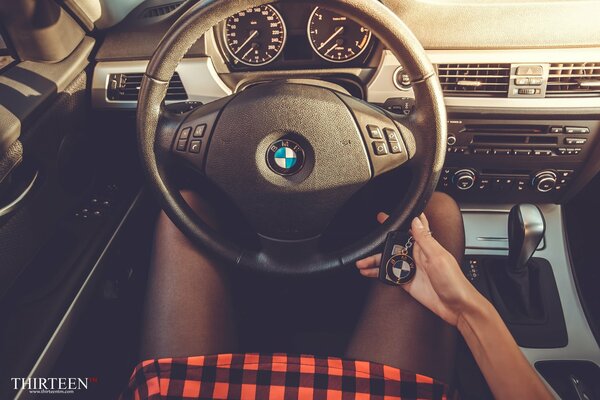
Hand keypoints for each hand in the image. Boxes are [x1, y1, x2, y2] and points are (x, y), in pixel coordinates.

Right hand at [356, 213, 482, 325]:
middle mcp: (417, 256)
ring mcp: (412, 269)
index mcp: (426, 246)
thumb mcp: (438, 257)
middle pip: (393, 246)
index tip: (385, 216)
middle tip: (365, 242)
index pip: (411, 228)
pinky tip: (369, 273)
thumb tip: (415, 221)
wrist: (457, 307)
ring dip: (375, 261)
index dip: (398, 221)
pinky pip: (390, 276)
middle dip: (378, 244)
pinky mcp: (408, 282)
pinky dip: (379, 274)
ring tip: (361, 262)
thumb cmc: (455, 283)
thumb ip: (425, 239)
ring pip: (389, 261)